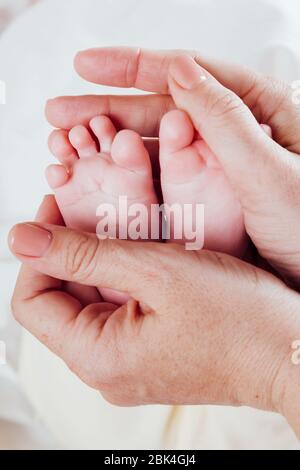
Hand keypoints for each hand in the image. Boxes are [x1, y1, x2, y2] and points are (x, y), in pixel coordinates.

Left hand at [9, 196, 299, 436]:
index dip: (38, 250)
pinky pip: (120, 310)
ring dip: (100, 258)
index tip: (59, 206)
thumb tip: (20, 238)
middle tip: (96, 205)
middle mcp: (106, 369)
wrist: (292, 354)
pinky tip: (144, 248)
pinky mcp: (150, 352)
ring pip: (92, 301)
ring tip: (123, 220)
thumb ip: (82, 255)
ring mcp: (129, 363)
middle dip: (72, 249)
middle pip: (61, 300)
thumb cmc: (237, 316)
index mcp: (98, 357)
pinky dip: (123, 276)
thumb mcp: (156, 272)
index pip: (31, 301)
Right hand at [46, 47, 299, 284]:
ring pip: (156, 148)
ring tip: (68, 149)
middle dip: (106, 110)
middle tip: (59, 114)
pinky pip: (163, 183)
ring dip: (110, 147)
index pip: (186, 74)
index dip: (131, 67)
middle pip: (160, 112)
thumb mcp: (270, 169)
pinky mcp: (208, 201)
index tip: (86, 65)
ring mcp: (217, 169)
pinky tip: (102, 180)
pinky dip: (130, 180)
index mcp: (257, 110)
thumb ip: (224, 120)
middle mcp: (233, 135)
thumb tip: (181, 66)